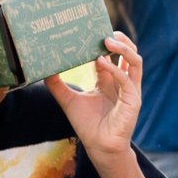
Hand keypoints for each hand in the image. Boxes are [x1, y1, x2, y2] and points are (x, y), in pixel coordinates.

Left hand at [45, 33, 140, 159]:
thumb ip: (57, 84)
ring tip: (108, 39)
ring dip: (124, 48)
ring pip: (135, 60)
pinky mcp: (133, 100)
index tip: (91, 30)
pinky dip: (115, 69)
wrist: (99, 147)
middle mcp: (122, 82)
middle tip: (105, 30)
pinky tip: (101, 62)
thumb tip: (42, 68)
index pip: (112, 54)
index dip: (104, 41)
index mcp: (109, 80)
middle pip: (128, 52)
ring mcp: (130, 90)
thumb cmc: (87, 125)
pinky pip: (127, 79)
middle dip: (120, 39)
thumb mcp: (68, 100)